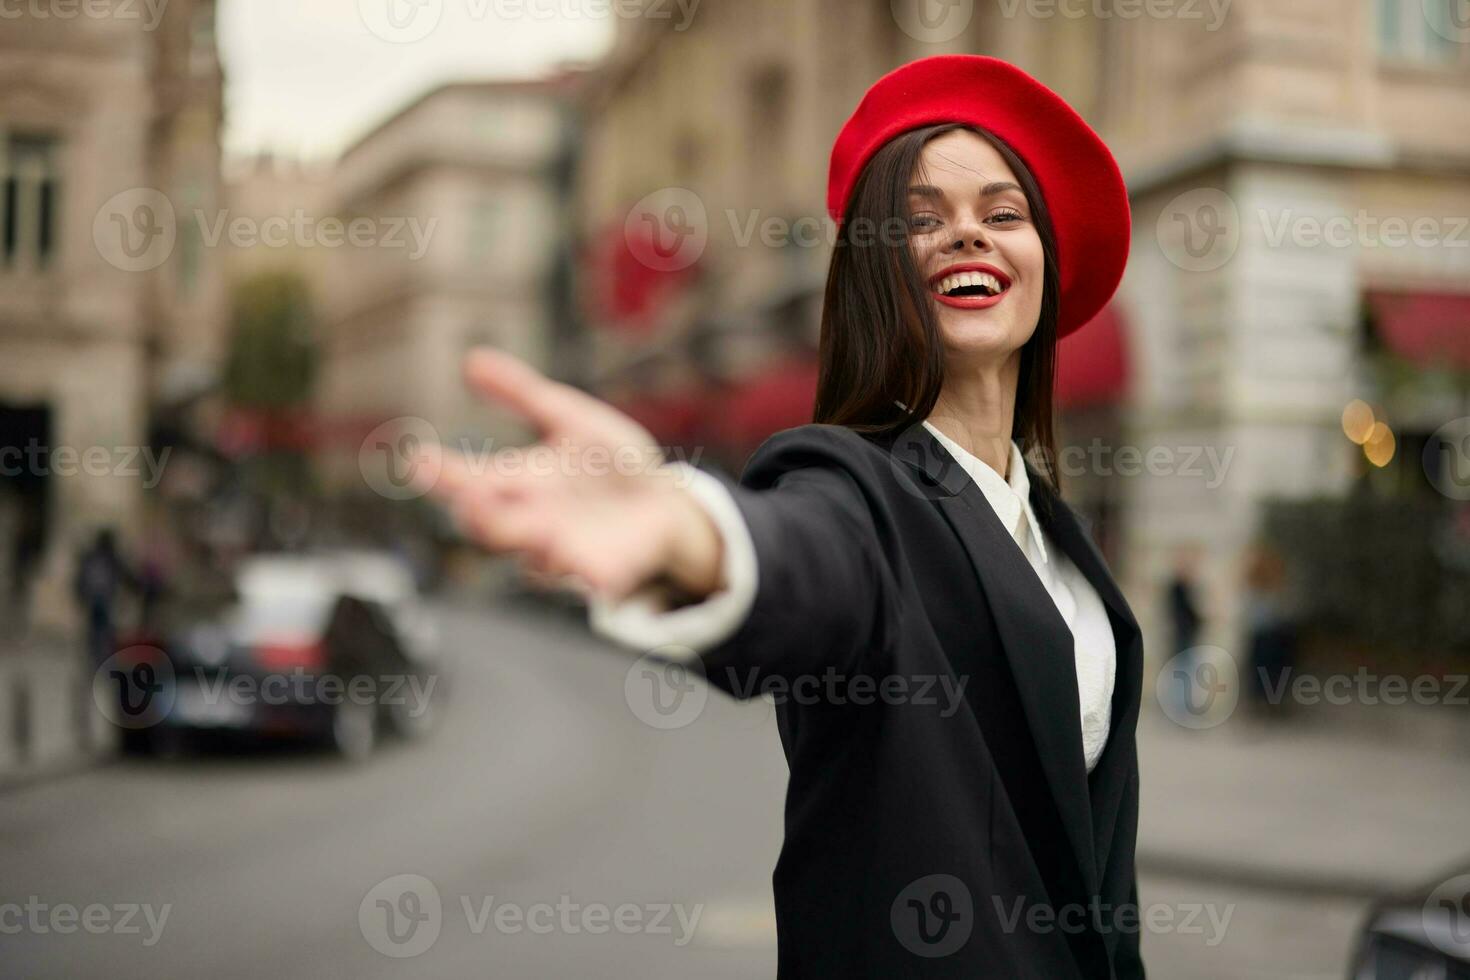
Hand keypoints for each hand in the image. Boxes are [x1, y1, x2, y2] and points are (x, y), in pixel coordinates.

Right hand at [411, 348, 724, 603]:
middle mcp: (531, 521)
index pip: (467, 481)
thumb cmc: (609, 461)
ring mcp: (564, 551)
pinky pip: (590, 579)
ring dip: (530, 543)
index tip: (417, 460)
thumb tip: (470, 359)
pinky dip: (586, 576)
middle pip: (491, 525)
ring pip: (533, 557)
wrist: (666, 501)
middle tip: (471, 497)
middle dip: (480, 514)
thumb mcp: (569, 418)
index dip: (441, 474)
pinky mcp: (603, 572)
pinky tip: (587, 571)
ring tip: (532, 527)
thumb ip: (522, 393)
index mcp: (517, 483)